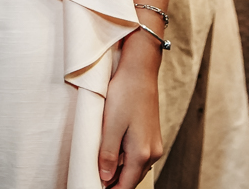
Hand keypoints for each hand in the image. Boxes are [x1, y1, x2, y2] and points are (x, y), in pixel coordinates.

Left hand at [98, 32, 164, 187]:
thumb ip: (108, 154)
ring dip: (120, 172)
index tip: (94, 188)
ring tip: (100, 169)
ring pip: (135, 168)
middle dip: (114, 183)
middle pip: (131, 179)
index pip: (126, 184)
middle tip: (94, 180)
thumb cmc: (124, 95)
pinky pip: (138, 157)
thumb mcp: (110, 125)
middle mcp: (152, 153)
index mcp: (142, 153)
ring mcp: (154, 145)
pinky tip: (113, 154)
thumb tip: (105, 177)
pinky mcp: (151, 136)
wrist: (140, 72)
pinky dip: (126, 161)